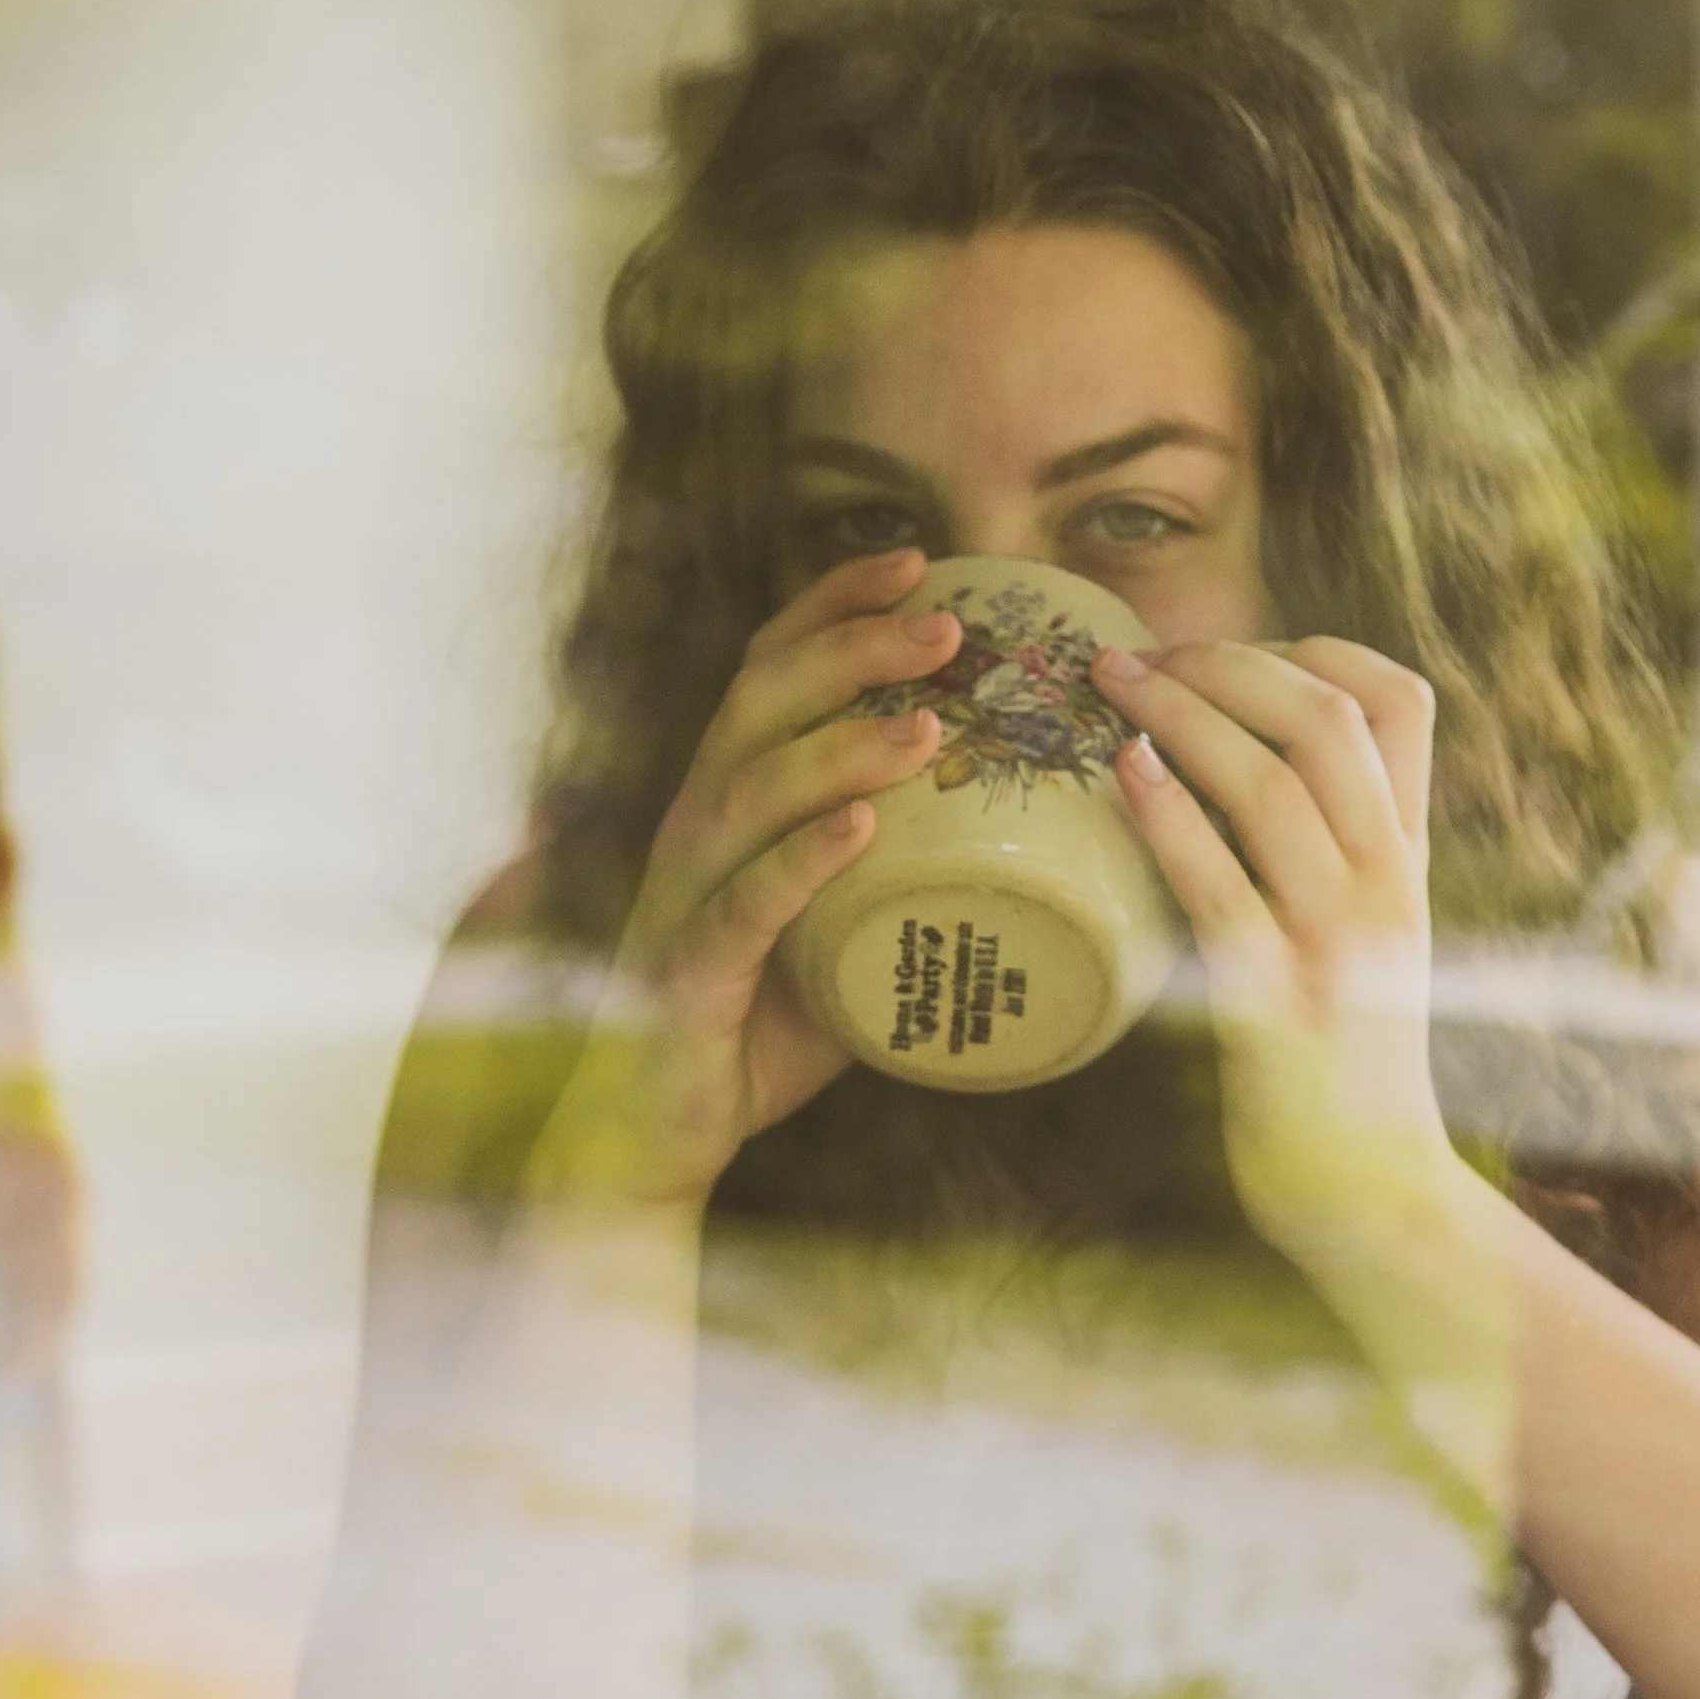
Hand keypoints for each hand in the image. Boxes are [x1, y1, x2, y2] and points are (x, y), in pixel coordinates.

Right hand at [534, 550, 959, 1212]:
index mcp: (728, 801)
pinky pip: (743, 904)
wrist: (660, 1136)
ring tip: (926, 726)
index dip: (830, 608)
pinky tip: (861, 831)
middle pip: (759, 704)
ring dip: (839, 748)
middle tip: (947, 625)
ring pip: (748, 791)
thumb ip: (910, 882)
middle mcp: (695, 828)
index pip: (768, 671)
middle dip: (850, 649)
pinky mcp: (688, 975)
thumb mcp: (847, 934)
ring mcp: (683, 898)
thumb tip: (1039, 848)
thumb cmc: (758, 1031)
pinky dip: (802, 860)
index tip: (913, 563)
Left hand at [1095, 636, 1452, 1276]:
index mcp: (1410, 856)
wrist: (1376, 1193)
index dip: (1313, 649)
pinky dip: (1169, 818)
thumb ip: (1336, 848)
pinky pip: (1222, 886)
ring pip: (1275, 783)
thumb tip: (1242, 753)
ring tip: (1109, 689)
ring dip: (1182, 716)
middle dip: (1225, 662)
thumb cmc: (1348, 1057)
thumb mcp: (1373, 933)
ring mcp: (1339, 943)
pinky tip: (1119, 776)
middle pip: (1328, 718)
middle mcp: (1387, 884)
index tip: (1228, 650)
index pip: (1403, 701)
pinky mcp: (1278, 1005)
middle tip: (1133, 655)